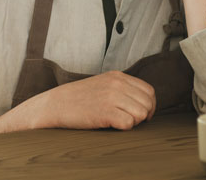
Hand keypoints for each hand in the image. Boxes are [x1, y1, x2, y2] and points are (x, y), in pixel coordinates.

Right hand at [32, 71, 155, 130]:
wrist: (56, 104)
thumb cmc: (80, 98)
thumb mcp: (103, 84)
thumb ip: (121, 88)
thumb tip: (143, 102)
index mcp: (118, 76)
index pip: (149, 91)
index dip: (149, 105)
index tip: (141, 115)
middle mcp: (117, 84)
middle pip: (148, 103)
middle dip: (143, 116)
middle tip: (130, 121)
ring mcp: (111, 97)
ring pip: (142, 114)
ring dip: (134, 122)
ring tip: (119, 122)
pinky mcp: (105, 112)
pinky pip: (129, 123)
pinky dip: (124, 127)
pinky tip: (112, 125)